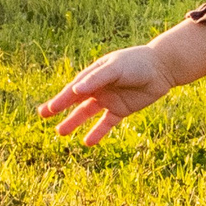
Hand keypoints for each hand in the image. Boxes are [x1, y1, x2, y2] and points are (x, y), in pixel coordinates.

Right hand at [37, 44, 175, 145]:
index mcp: (94, 75)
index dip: (61, 99)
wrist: (162, 68)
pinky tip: (87, 142)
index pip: (74, 89)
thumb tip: (75, 90)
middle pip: (76, 100)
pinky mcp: (121, 109)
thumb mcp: (115, 68)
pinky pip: (106, 123)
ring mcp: (109, 99)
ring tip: (60, 132)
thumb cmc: (137, 63)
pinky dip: (97, 132)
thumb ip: (96, 79)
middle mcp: (98, 88)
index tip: (49, 109)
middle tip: (43, 116)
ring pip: (87, 113)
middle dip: (60, 108)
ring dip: (74, 122)